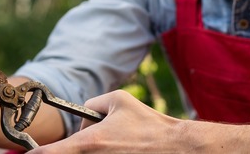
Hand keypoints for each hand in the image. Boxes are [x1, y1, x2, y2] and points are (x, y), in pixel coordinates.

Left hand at [30, 90, 184, 152]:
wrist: (178, 149)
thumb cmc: (149, 124)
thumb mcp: (118, 100)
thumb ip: (93, 103)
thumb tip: (84, 115)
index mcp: (89, 143)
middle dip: (71, 149)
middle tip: (94, 139)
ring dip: (92, 150)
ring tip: (116, 144)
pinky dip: (106, 153)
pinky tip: (122, 149)